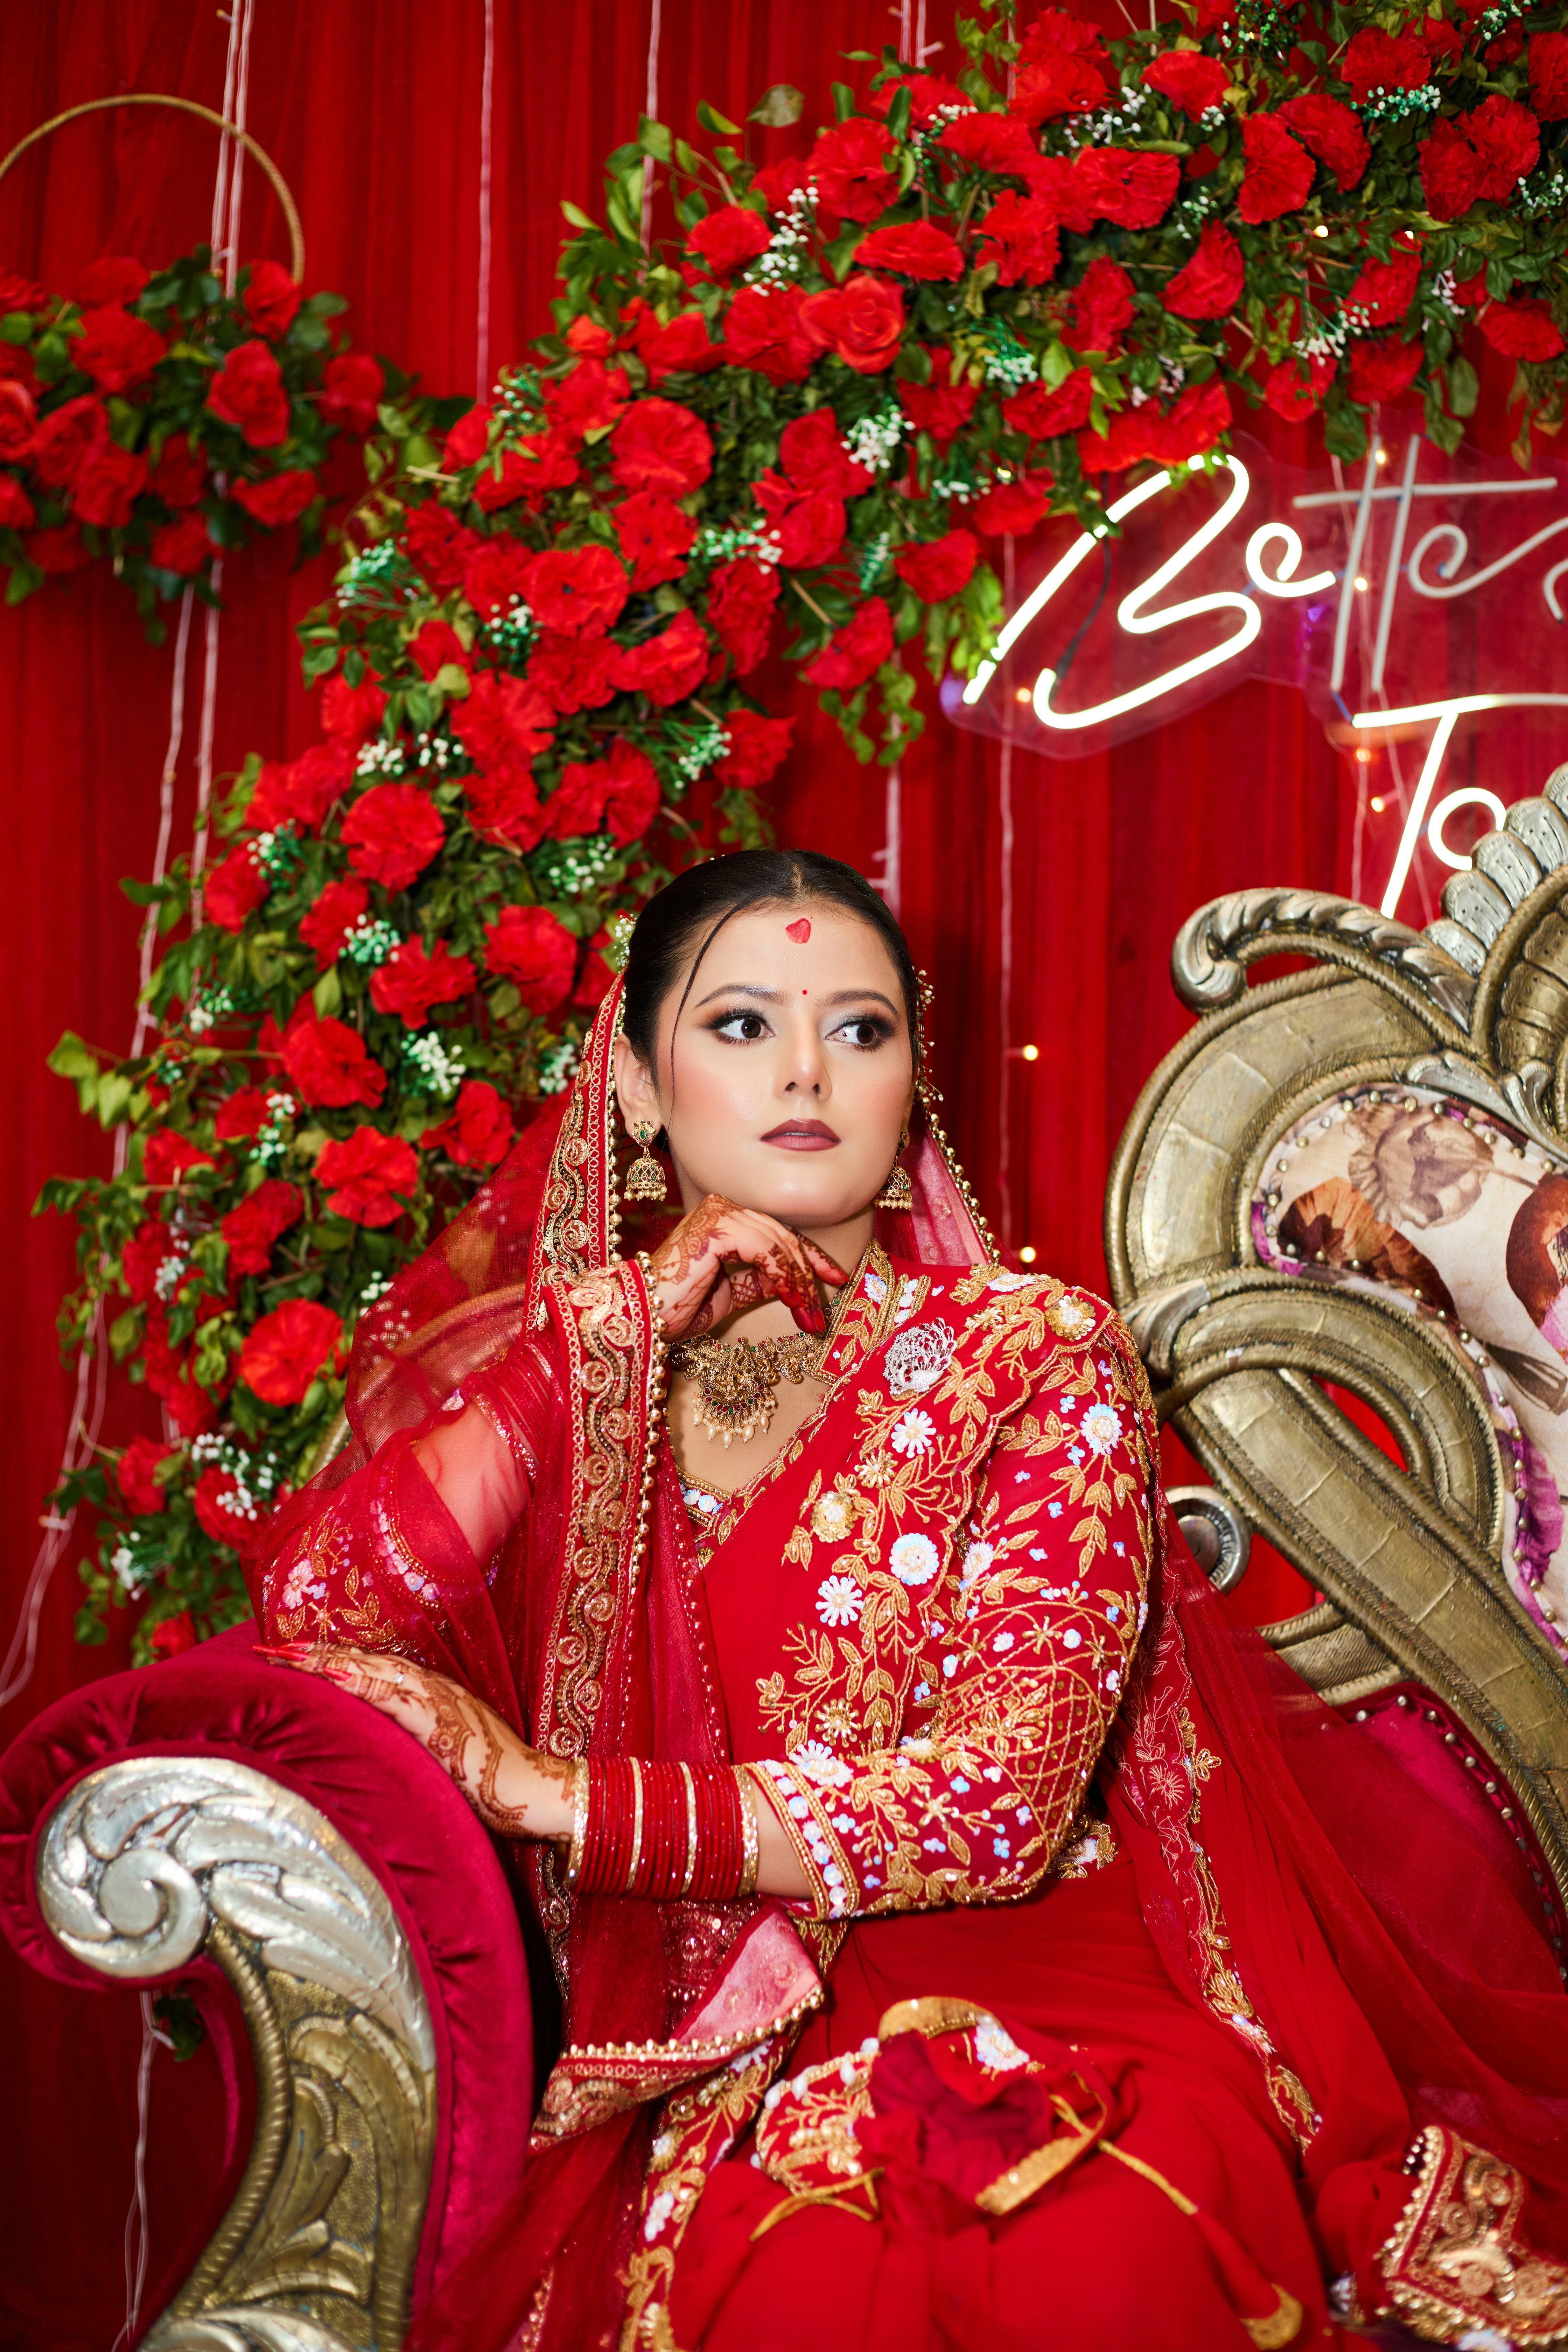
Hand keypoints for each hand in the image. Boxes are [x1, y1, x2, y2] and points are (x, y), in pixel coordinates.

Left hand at [256, 1642, 573, 1840]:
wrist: (535, 1790)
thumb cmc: (495, 1779)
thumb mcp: (445, 1755)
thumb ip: (414, 1744)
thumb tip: (380, 1750)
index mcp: (428, 1696)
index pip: (369, 1670)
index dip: (328, 1661)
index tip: (288, 1657)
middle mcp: (430, 1689)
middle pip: (363, 1663)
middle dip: (314, 1654)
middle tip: (268, 1648)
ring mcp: (436, 1700)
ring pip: (372, 1670)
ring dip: (327, 1660)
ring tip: (286, 1653)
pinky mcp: (440, 1720)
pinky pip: (393, 1695)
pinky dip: (361, 1681)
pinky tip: (332, 1672)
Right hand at [648, 1193, 845, 1339]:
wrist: (646, 1316)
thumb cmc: (681, 1307)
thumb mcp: (734, 1293)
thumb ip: (762, 1281)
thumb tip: (797, 1283)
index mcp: (726, 1218)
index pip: (779, 1233)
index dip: (811, 1258)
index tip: (836, 1280)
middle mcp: (723, 1207)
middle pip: (784, 1237)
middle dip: (809, 1276)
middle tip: (822, 1313)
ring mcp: (719, 1212)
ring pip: (779, 1244)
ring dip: (800, 1283)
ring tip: (809, 1315)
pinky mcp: (717, 1226)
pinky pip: (765, 1249)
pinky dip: (784, 1276)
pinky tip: (791, 1299)